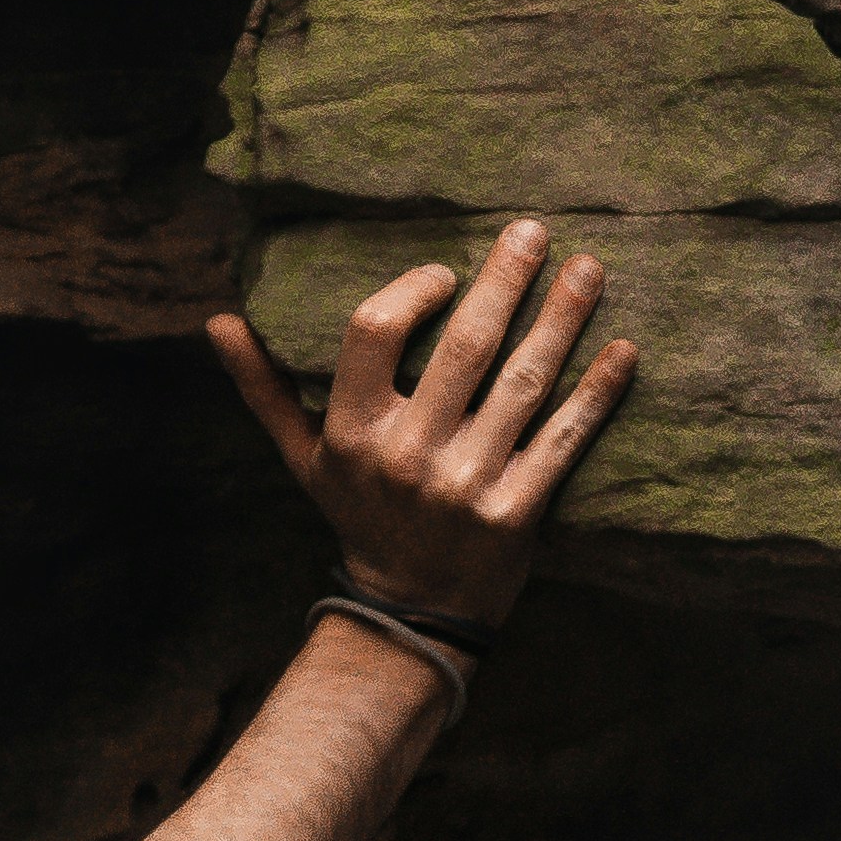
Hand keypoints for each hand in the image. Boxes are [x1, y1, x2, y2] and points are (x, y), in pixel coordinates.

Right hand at [206, 217, 635, 628]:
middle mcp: (408, 455)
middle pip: (465, 346)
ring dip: (561, 320)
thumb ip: (264, 387)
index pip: (375, 330)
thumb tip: (216, 320)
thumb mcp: (303, 458)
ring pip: (522, 384)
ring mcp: (466, 484)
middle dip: (505, 281)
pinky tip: (623, 350)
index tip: (447, 273)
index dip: (413, 291)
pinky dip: (596, 393)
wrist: (412, 611)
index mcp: (353, 431)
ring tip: (589, 269)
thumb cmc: (358, 516)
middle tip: (535, 230)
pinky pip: (563, 439)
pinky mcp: (517, 513)